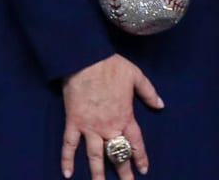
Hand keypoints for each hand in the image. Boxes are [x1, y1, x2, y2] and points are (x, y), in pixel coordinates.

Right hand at [61, 54, 162, 179]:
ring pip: (95, 155)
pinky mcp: (74, 121)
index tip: (143, 169)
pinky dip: (67, 158)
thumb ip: (149, 92)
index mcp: (126, 117)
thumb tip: (160, 104)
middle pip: (117, 154)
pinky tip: (67, 173)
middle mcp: (109, 126)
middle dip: (123, 171)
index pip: (136, 143)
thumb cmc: (110, 66)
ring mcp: (90, 126)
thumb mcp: (136, 76)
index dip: (140, 157)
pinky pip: (69, 143)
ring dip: (97, 173)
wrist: (85, 59)